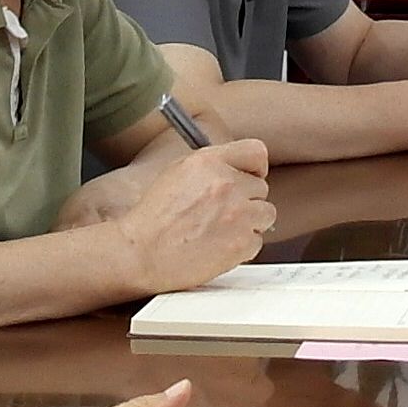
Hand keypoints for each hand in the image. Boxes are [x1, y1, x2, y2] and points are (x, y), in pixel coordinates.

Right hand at [113, 138, 272, 290]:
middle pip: (261, 188)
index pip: (256, 152)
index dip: (255, 168)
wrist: (141, 254)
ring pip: (266, 215)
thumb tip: (236, 169)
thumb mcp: (177, 173)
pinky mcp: (241, 242)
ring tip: (221, 231)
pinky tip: (218, 247)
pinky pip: (257, 241)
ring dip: (249, 224)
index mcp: (209, 163)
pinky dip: (242, 247)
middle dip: (246, 201)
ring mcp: (238, 214)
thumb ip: (211, 166)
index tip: (251, 178)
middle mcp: (227, 184)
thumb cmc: (153, 219)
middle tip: (223, 214)